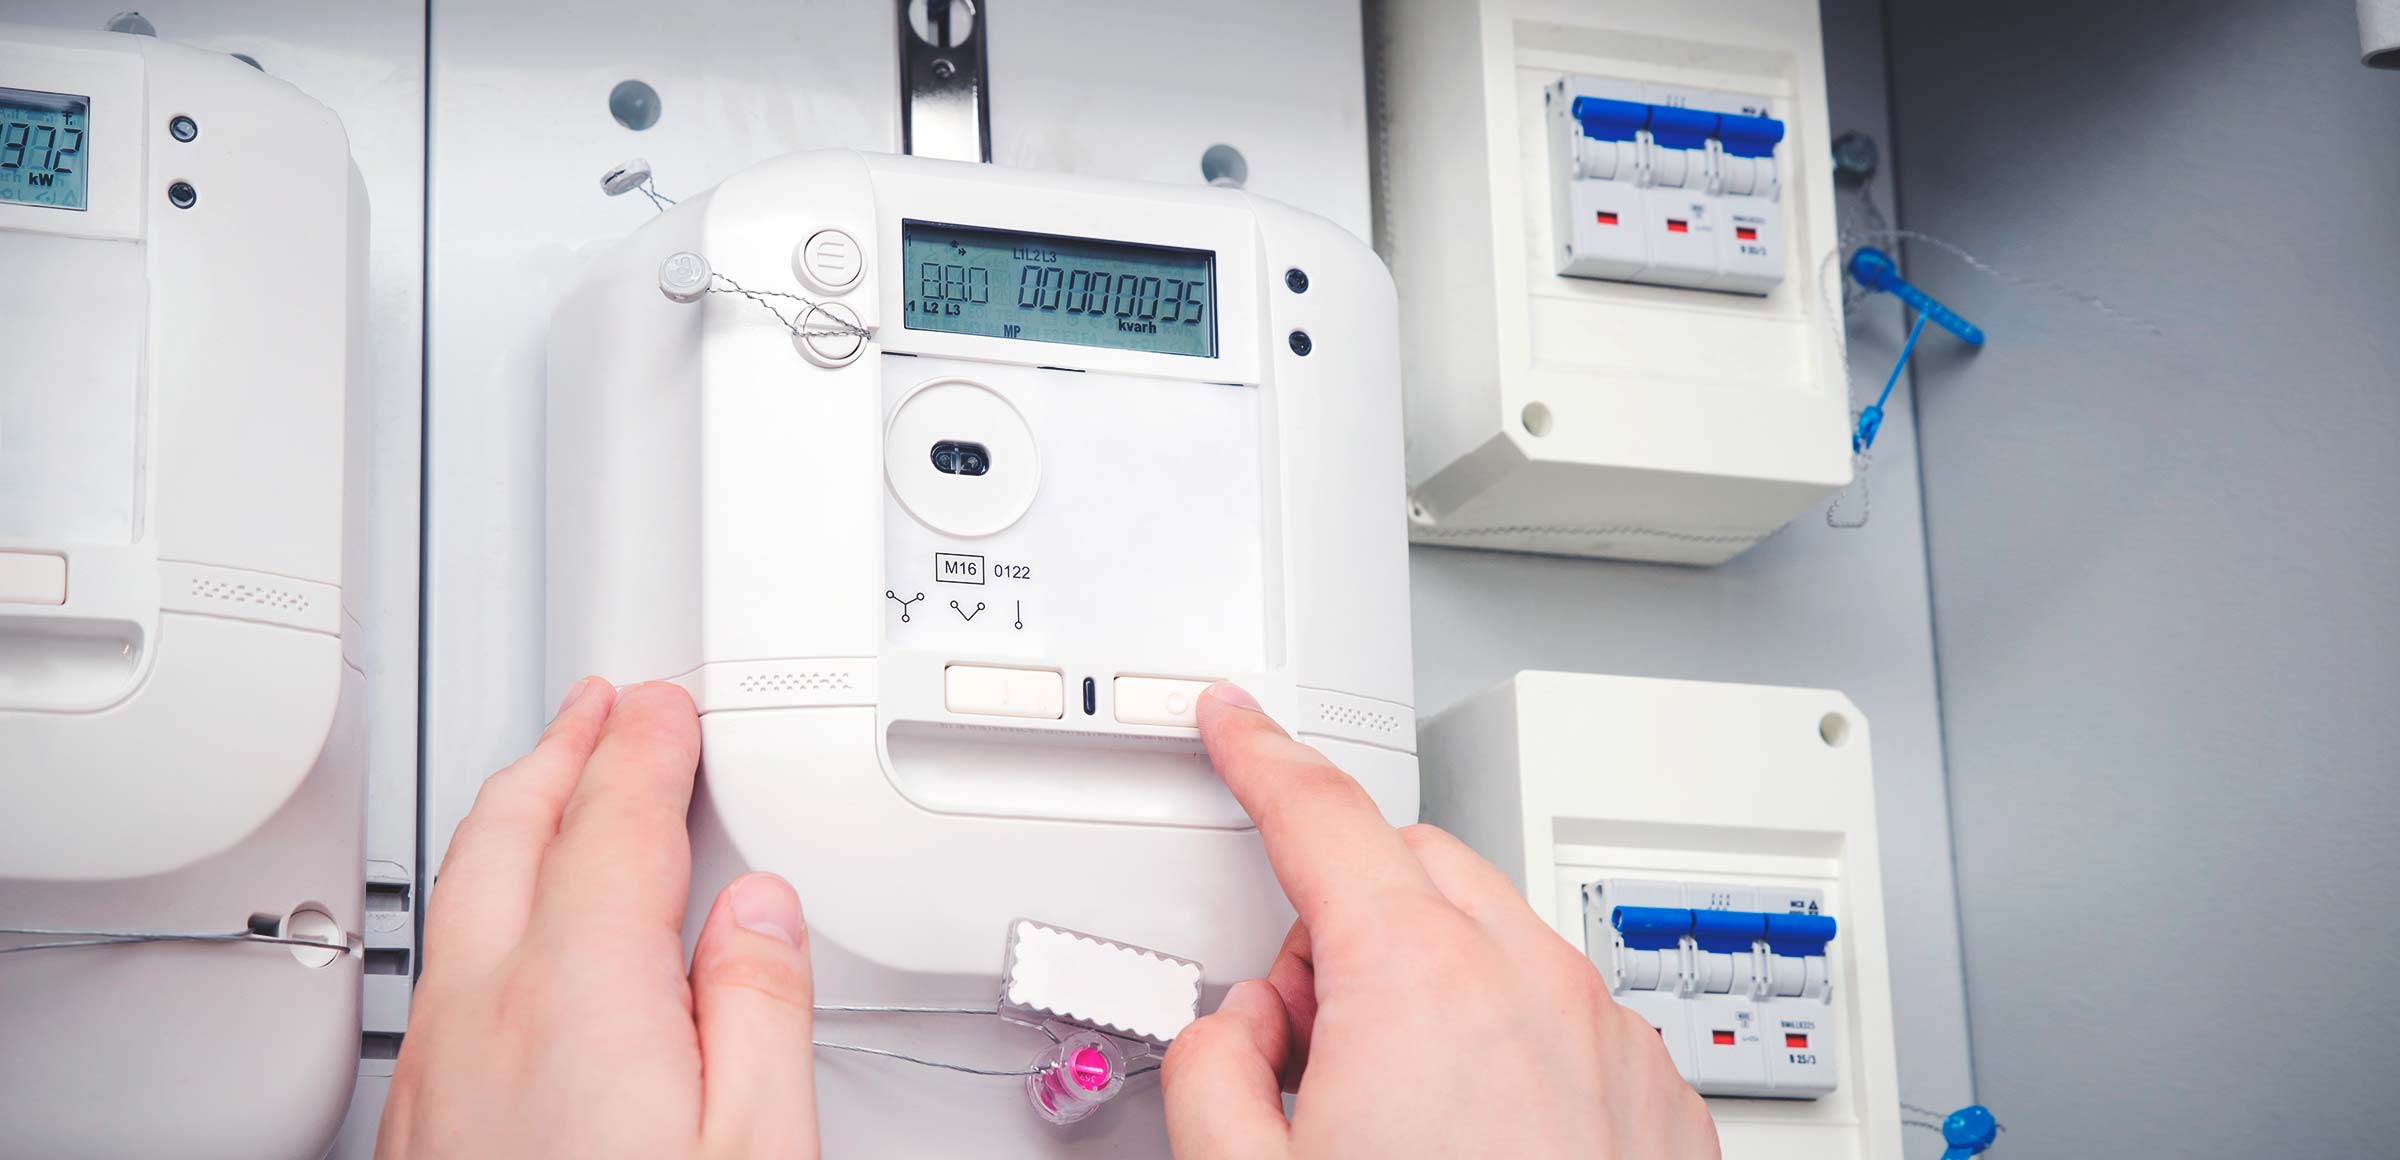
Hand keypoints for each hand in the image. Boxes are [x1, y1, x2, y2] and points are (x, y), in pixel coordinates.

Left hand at [376, 680, 819, 1159]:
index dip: (645, 750)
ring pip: (458, 897)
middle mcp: (484, 1021)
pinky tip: (507, 925)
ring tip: (547, 786)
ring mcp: (433, 1071)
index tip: (664, 713)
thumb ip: (763, 1015)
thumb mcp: (757, 1148)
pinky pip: (438, 970)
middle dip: (559, 755)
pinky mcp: (411, 1125)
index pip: (616, 826)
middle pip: (509, 835)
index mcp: (581, 1000)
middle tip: (597, 710)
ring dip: (509, 819)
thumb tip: (761, 916)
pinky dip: (480, 905)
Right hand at [1162, 684, 1718, 1159]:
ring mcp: (1611, 1042)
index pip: (1319, 814)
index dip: (1259, 755)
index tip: (1236, 723)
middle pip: (1415, 869)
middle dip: (1344, 911)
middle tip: (1299, 1034)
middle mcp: (1534, 988)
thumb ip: (1214, 1062)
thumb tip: (1243, 1027)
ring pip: (1498, 939)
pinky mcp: (1659, 1103)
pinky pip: (1567, 1012)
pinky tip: (1474, 1144)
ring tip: (1393, 1115)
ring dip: (1432, 977)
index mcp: (1419, 980)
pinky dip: (1511, 1036)